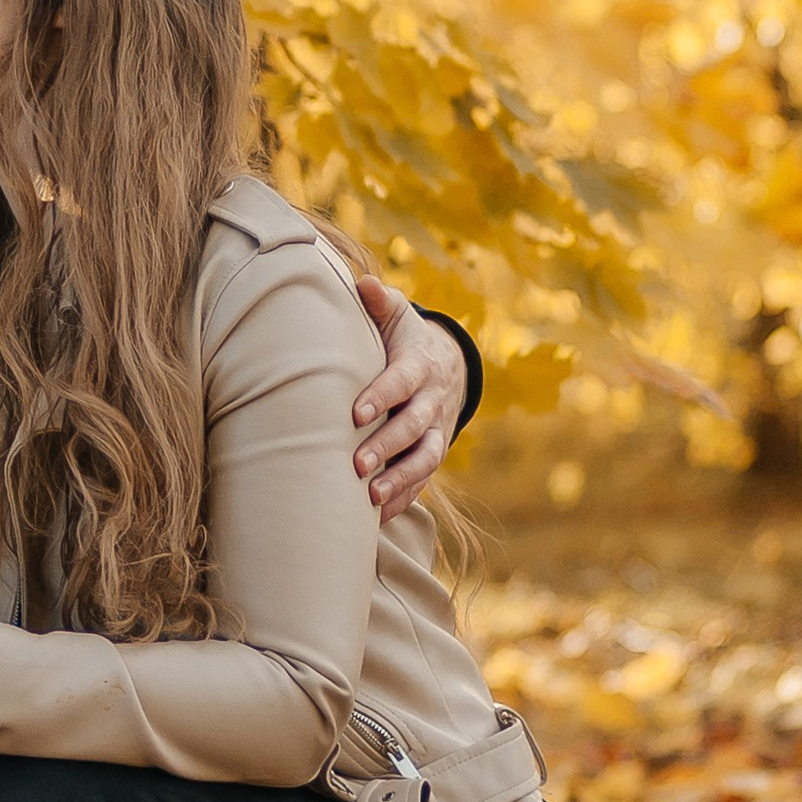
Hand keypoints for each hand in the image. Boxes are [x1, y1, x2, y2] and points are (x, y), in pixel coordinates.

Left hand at [351, 282, 467, 522]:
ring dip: (400, 480)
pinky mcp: (433, 452)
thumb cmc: (403, 337)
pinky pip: (423, 480)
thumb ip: (379, 300)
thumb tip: (363, 283)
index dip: (382, 396)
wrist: (445, 364)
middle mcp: (432, 400)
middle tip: (355, 464)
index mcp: (419, 364)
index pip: (402, 381)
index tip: (355, 413)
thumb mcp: (395, 315)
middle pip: (414, 427)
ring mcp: (436, 430)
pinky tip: (375, 518)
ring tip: (371, 498)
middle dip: (387, 446)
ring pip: (425, 460)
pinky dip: (403, 498)